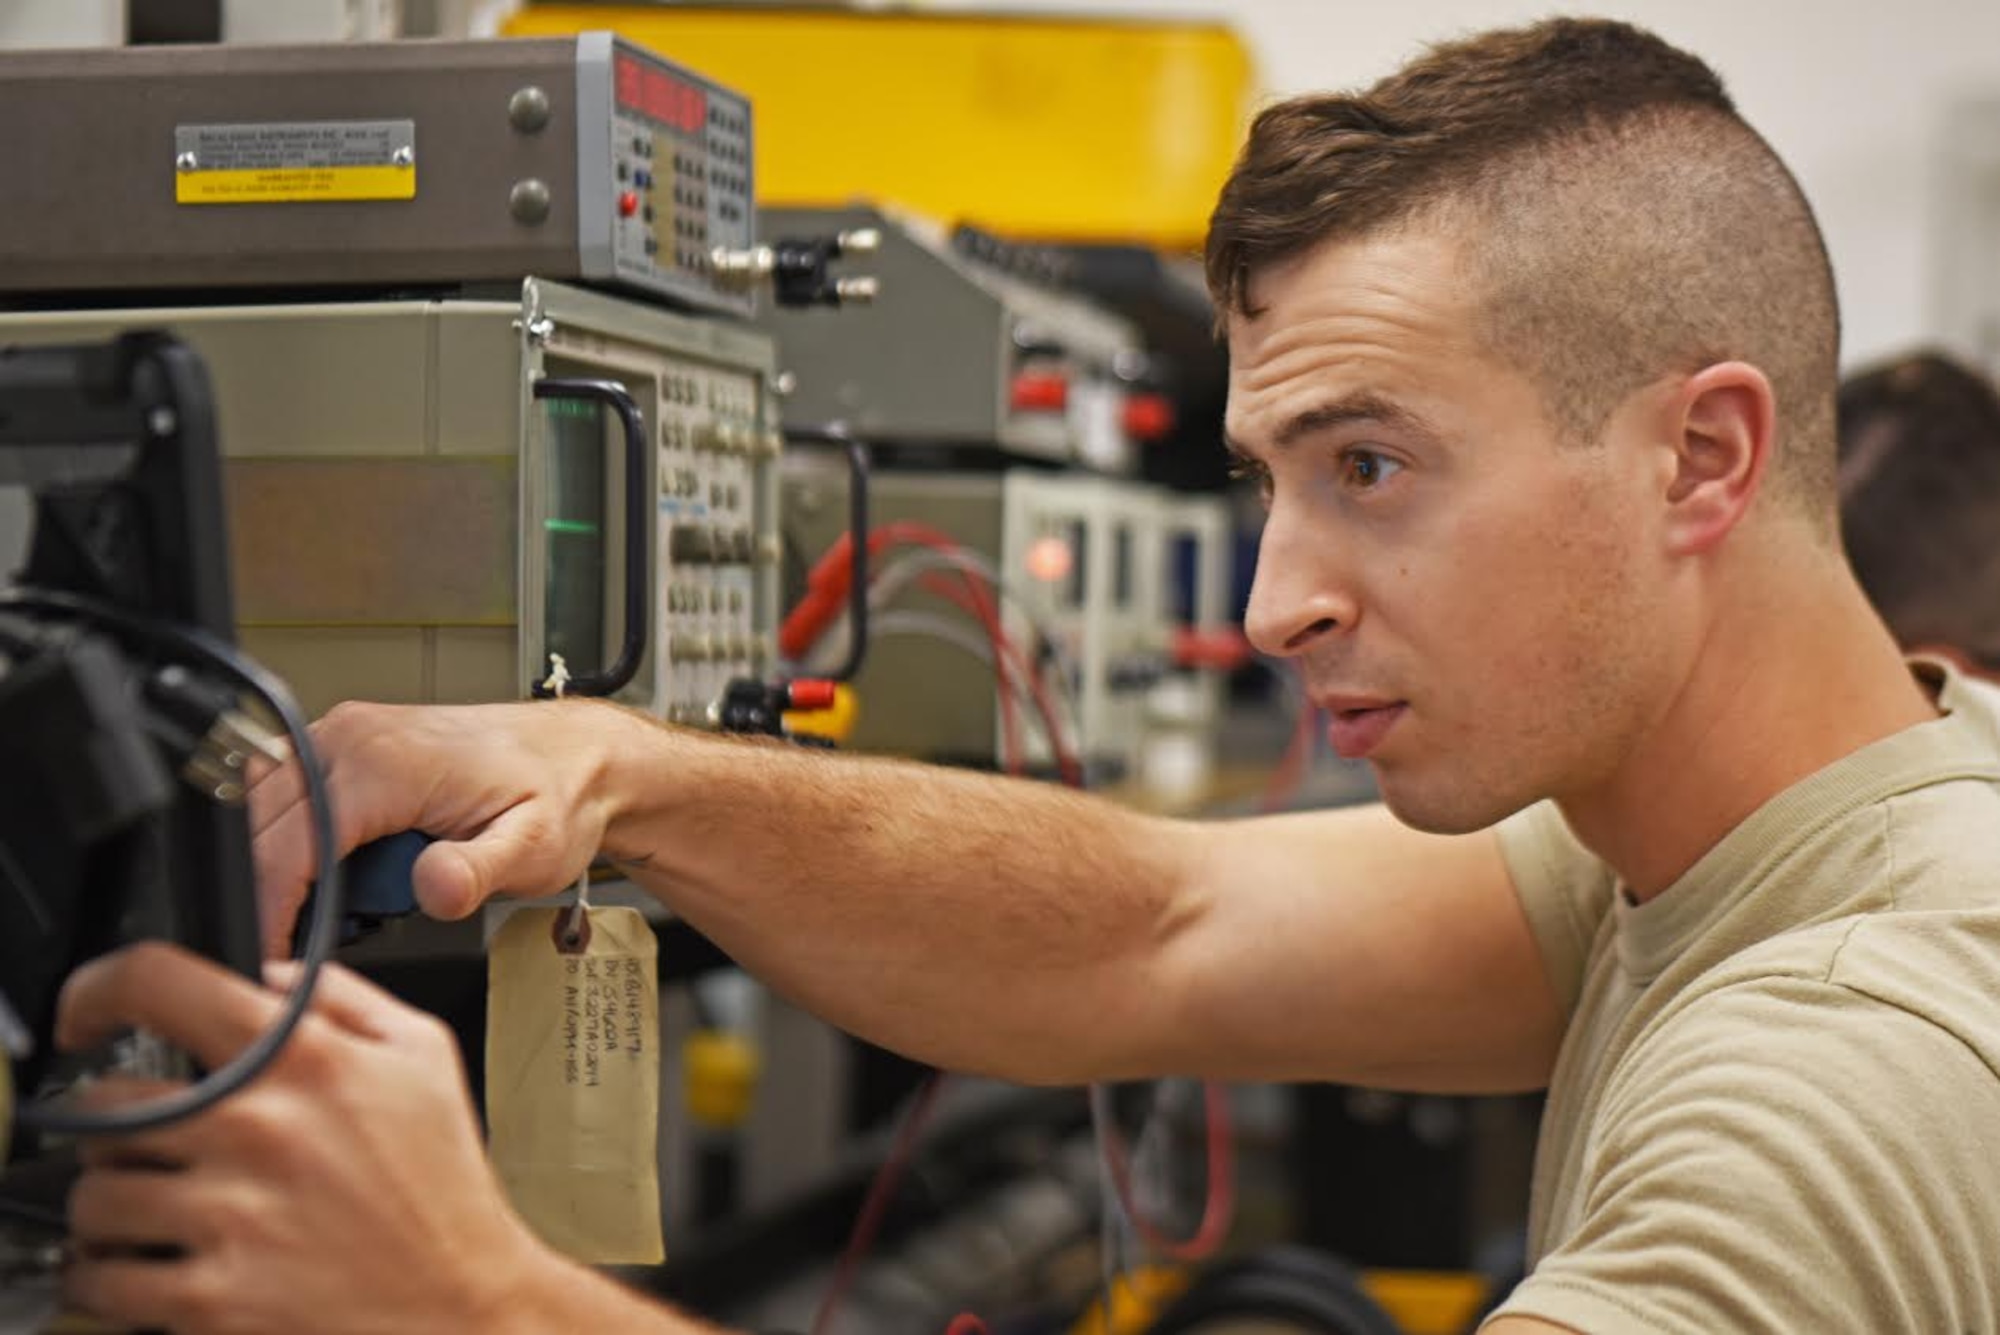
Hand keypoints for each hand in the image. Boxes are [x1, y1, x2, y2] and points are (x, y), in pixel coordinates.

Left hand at [56, 943, 561, 1333]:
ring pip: (93, 1197)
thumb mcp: (425, 1055)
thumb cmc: (445, 1189)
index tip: (87, 1014)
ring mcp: (232, 1217)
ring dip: (110, 1207)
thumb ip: (344, 996)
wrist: (465, 1308)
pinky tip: (145, 1269)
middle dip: (118, 1127)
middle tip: (151, 1147)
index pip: (160, 984)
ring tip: (152, 1215)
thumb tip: (268, 975)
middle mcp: (259, 1129)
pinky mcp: (212, 1302)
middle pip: (105, 1106)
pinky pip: (102, 1279)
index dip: (99, 989)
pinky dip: (106, 1278)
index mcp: (307, 1060)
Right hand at [250, 699, 633, 956]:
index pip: (291, 844)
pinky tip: (339, 871)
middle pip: (261, 825)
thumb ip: (477, 873)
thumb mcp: (532, 847)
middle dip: (270, 891)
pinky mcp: (347, 743)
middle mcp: (353, 736)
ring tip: (336, 907)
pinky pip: (288, 794)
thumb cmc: (557, 794)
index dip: (272, 910)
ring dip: (279, 863)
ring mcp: (346, 734)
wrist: (576, 757)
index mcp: (386, 760)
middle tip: (305, 944)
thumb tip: (434, 887)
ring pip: (263, 807)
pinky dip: (294, 839)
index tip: (272, 958)